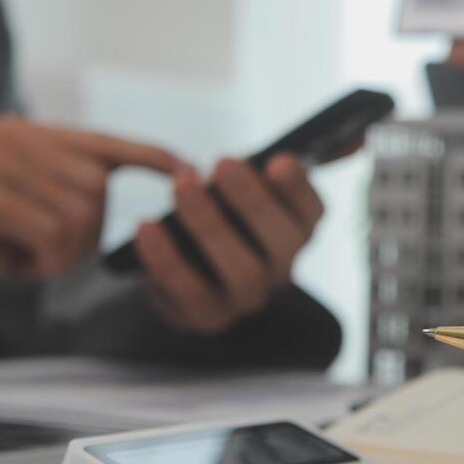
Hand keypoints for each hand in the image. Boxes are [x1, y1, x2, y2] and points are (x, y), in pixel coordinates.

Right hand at [0, 116, 178, 318]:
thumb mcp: (36, 209)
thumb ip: (74, 190)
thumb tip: (143, 185)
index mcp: (28, 133)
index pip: (104, 141)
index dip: (149, 156)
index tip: (189, 168)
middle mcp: (11, 134)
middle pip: (97, 190)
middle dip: (84, 235)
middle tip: (41, 251)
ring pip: (77, 215)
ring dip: (60, 253)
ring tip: (21, 253)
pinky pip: (49, 234)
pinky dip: (41, 261)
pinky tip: (10, 261)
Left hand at [130, 153, 323, 333]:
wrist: (179, 268)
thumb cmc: (216, 217)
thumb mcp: (238, 189)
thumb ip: (260, 168)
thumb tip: (318, 147)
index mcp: (295, 230)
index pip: (312, 212)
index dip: (298, 188)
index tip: (278, 160)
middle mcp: (281, 268)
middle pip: (282, 243)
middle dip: (253, 201)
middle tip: (223, 163)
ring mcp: (246, 297)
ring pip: (243, 271)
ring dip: (210, 225)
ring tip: (182, 185)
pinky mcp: (207, 317)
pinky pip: (189, 291)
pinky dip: (165, 256)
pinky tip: (145, 225)